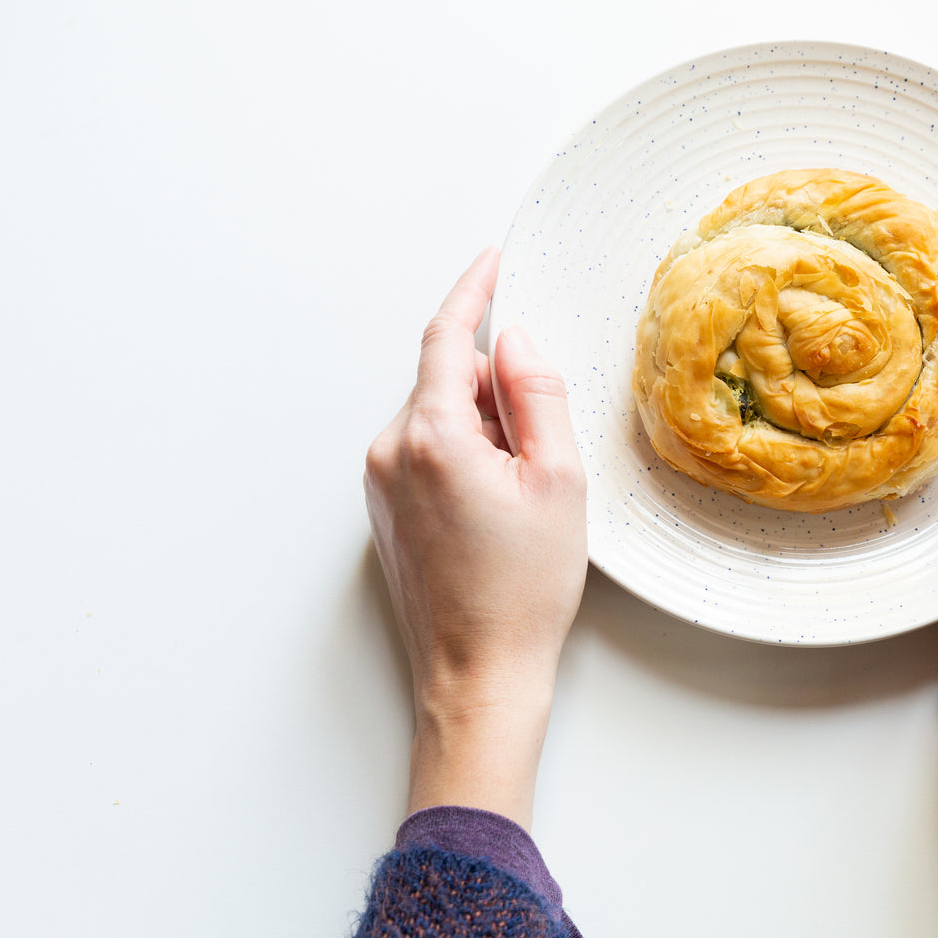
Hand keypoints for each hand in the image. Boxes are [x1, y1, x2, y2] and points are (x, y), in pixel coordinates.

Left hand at [364, 248, 587, 827]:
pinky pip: (427, 451)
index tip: (491, 262)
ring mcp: (380, 483)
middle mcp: (391, 452)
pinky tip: (499, 507)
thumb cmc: (522, 591)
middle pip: (446, 380)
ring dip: (484, 427)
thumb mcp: (557, 481)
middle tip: (547, 443)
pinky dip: (466, 454)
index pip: (446, 338)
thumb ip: (535, 396)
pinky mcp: (383, 509)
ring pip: (439, 417)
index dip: (472, 292)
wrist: (476, 675)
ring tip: (525, 493)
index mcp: (432, 437)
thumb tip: (516, 341)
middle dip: (497, 388)